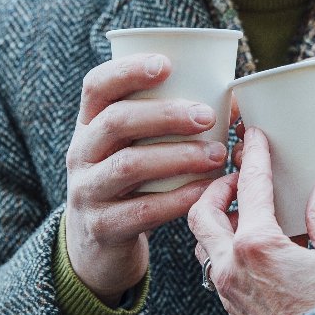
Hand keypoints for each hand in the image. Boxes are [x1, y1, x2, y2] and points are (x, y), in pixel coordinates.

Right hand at [66, 54, 228, 304]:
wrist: (99, 248)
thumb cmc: (133, 185)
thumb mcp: (134, 150)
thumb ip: (165, 125)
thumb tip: (232, 102)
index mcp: (89, 125)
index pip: (97, 86)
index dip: (127, 70)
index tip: (167, 65)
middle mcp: (81, 154)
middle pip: (116, 122)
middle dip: (165, 114)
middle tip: (207, 116)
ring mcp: (86, 191)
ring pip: (129, 165)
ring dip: (178, 156)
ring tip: (216, 154)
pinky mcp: (102, 227)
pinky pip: (142, 210)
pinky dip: (178, 199)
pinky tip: (205, 190)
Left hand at [188, 129, 314, 314]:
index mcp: (256, 245)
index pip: (252, 186)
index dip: (254, 156)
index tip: (254, 138)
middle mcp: (231, 267)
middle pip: (201, 213)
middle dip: (215, 188)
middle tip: (235, 178)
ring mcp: (227, 292)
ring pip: (203, 244)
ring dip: (215, 222)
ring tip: (240, 212)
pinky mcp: (233, 312)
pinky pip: (217, 270)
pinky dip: (225, 249)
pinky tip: (251, 248)